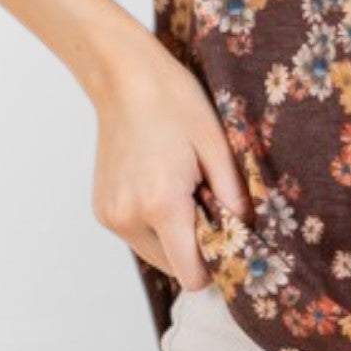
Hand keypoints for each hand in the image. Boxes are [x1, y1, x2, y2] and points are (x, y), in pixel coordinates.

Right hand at [87, 37, 252, 289]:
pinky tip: (162, 186)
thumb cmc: (173, 101)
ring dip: (174, 237)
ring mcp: (110, 215)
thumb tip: (248, 232)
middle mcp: (129, 217)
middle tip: (206, 202)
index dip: (216, 264)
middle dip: (195, 246)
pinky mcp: (102, 209)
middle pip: (173, 267)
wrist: (124, 77)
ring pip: (154, 253)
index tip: (230, 240)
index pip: (191, 273)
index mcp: (161, 204)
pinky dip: (154, 224)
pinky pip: (137, 235)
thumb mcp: (215, 145)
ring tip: (182, 190)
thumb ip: (233, 196)